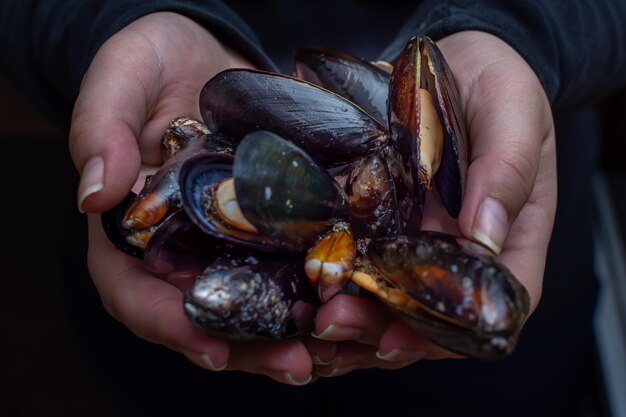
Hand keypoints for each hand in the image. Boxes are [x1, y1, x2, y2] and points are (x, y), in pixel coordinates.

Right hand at [70, 12, 312, 385]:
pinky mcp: (269, 228)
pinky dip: (318, 291)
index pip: (134, 294)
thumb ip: (100, 127)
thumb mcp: (122, 76)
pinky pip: (289, 269)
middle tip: (298, 365)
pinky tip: (352, 299)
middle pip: (204, 315)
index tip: (211, 349)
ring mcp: (226, 243)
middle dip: (249, 348)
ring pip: (254, 305)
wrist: (205, 53)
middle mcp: (178, 249)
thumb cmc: (152, 60)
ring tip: (337, 347)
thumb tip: (94, 192)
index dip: (169, 326)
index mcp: (129, 230)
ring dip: (293, 334)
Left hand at [307, 31, 556, 375]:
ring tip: (305, 319)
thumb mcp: (514, 114)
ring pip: (383, 298)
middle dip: (375, 329)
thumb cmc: (498, 88)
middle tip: (330, 323)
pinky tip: (295, 284)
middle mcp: (455, 254)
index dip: (444, 336)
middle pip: (424, 316)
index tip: (398, 339)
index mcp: (505, 242)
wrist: (454, 62)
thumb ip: (507, 170)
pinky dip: (326, 275)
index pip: (485, 310)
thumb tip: (484, 235)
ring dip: (344, 316)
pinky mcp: (378, 222)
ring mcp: (414, 242)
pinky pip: (353, 257)